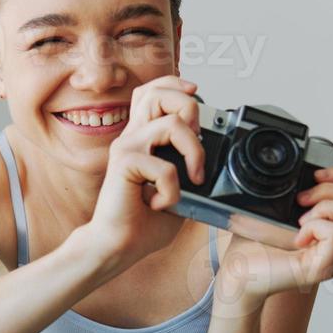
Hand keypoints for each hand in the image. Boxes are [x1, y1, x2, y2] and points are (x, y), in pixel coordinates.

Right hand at [83, 75, 207, 273]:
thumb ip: (188, 170)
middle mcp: (132, 138)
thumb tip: (215, 159)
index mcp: (142, 138)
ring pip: (171, 124)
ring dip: (193, 152)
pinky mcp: (123, 164)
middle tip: (196, 142)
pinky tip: (161, 204)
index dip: (175, 85)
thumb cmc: (142, 223)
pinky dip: (172, 190)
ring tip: (191, 179)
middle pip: (158, 93)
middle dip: (189, 108)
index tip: (195, 93)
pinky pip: (164, 167)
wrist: (117, 247)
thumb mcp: (178, 191)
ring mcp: (126, 148)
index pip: (152, 92)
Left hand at [213, 165, 332, 311]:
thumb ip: (299, 194)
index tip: (315, 175)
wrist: (236, 273)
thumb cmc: (254, 246)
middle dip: (332, 190)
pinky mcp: (321, 269)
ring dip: (328, 208)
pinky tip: (298, 237)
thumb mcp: (278, 211)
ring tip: (302, 220)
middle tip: (301, 202)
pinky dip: (316, 226)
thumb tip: (309, 169)